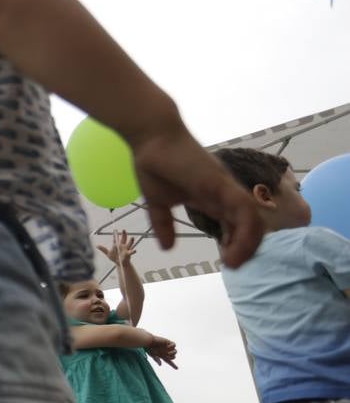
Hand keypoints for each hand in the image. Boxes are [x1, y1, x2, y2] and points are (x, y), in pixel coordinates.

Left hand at [96, 230, 138, 265]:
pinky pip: (131, 252)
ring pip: (129, 244)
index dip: (115, 234)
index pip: (116, 238)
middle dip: (124, 234)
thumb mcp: (108, 253)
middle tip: (124, 230)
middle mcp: (122, 246)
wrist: (120, 264)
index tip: (115, 229)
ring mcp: (126, 249)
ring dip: (131, 241)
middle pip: (124, 239)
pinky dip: (133, 251)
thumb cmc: (114, 258)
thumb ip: (103, 249)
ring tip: (132, 238)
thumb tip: (97, 246)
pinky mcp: (128, 254)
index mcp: (117, 245)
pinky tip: (135, 250)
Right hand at [128, 124, 262, 267]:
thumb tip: (167, 248)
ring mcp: (225, 188)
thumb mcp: (157, 202)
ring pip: (252, 220)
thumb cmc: (154, 164)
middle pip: (250, 224)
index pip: (236, 223)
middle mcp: (225, 194)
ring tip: (233, 263)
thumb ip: (163, 224)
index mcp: (212, 198)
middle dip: (247, 248)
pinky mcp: (221, 184)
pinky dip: (243, 232)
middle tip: (233, 265)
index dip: (236, 243)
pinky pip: (243, 210)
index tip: (227, 261)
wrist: (151, 137)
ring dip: (248, 245)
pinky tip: (230, 249)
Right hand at [144, 333, 177, 369]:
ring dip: (173, 353)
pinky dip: (172, 346)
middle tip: (166, 356)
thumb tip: (160, 365)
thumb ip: (156, 359)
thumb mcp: (152, 355)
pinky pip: (174, 344)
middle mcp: (166, 352)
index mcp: (162, 356)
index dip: (173, 365)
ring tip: (168, 353)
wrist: (148, 340)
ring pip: (175, 351)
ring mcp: (167, 347)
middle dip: (171, 357)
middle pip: (173, 357)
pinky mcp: (168, 342)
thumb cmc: (148, 348)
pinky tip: (167, 347)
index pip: (169, 361)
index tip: (177, 368)